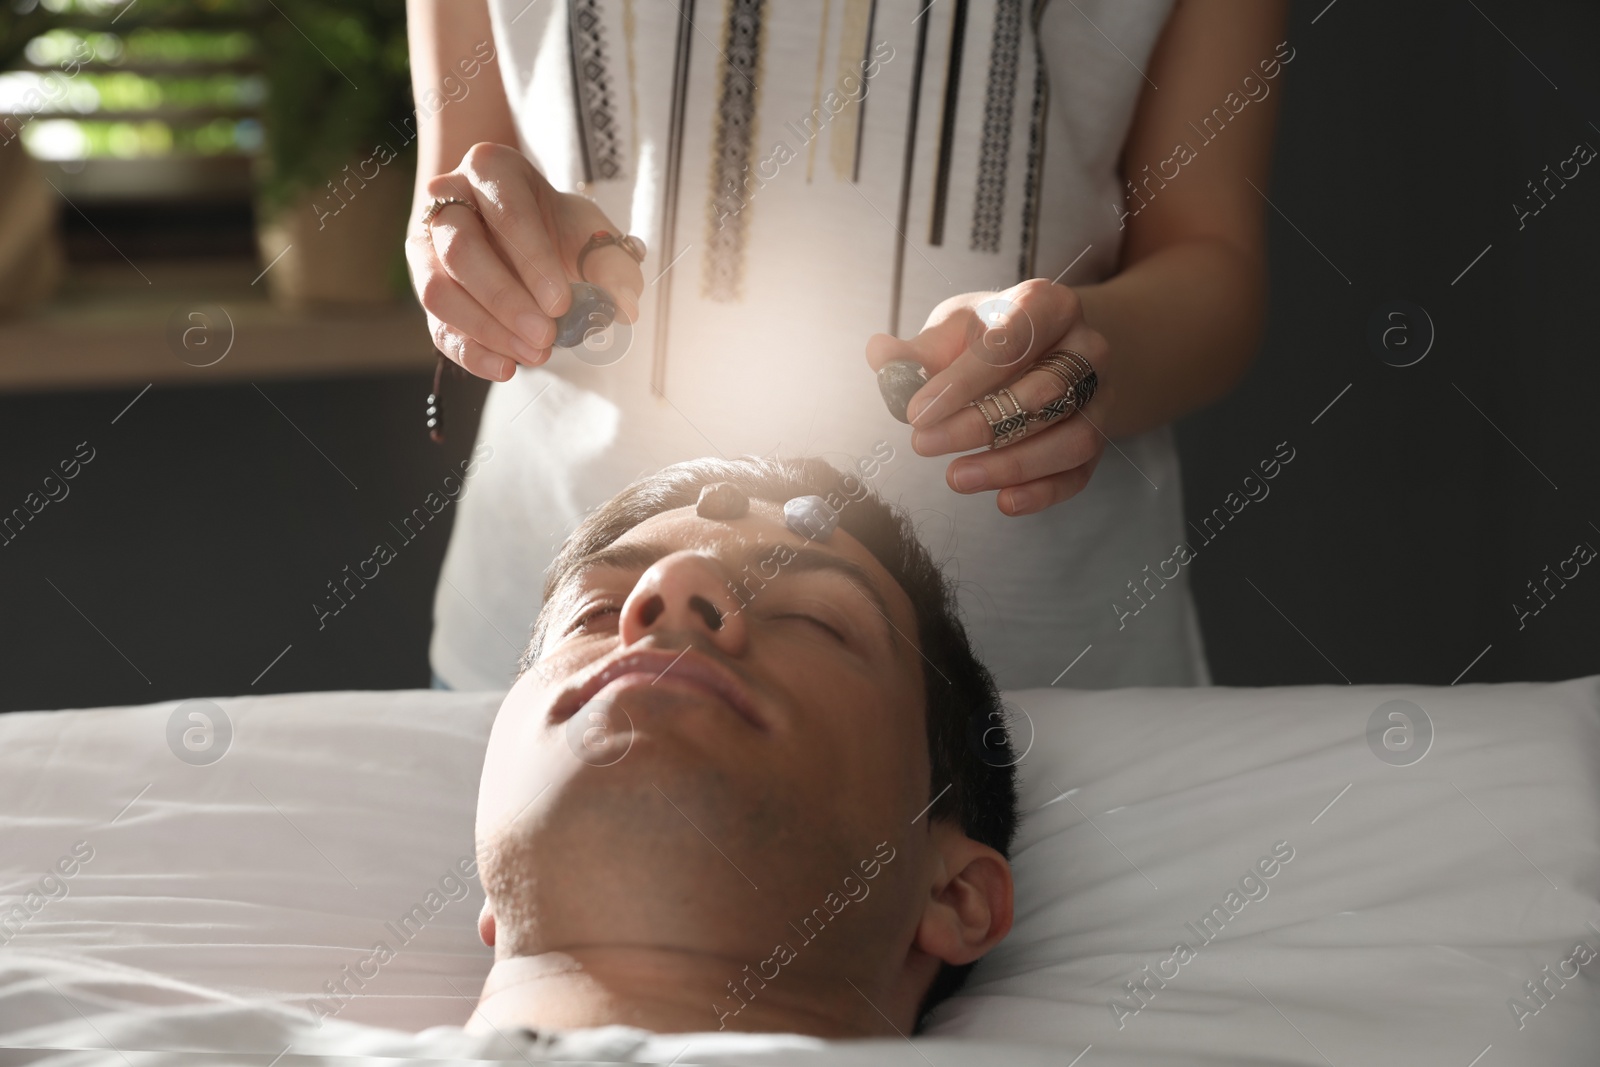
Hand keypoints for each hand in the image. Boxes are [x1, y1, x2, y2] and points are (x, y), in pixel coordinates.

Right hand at [406, 142, 645, 381]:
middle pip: (461, 251)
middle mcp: (447, 202)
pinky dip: (471, 353)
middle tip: (546, 336)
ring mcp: (428, 247)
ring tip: (535, 354)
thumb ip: (612, 264)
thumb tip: (624, 306)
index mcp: (491, 171)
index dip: (532, 261)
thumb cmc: (555, 226)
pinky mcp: (426, 289)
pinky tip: (506, 368)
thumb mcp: (591, 232)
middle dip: (505, 300)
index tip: (562, 303)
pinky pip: (437, 325)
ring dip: (487, 329)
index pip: (506, 212)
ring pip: (437, 291)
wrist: (520, 230)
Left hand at [865, 279, 1112, 516]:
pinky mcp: (1098, 438)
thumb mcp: (954, 329)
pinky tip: (1003, 501)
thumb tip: (879, 354)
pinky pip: (1079, 472)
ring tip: (957, 477)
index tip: (917, 411)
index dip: (962, 380)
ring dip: (1011, 464)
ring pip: (1071, 437)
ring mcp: (1100, 395)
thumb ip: (917, 350)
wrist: (1043, 349)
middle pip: (1044, 391)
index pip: (1011, 340)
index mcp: (1049, 305)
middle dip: (979, 424)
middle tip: (923, 444)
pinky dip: (1043, 492)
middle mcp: (1087, 347)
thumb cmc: (992, 336)